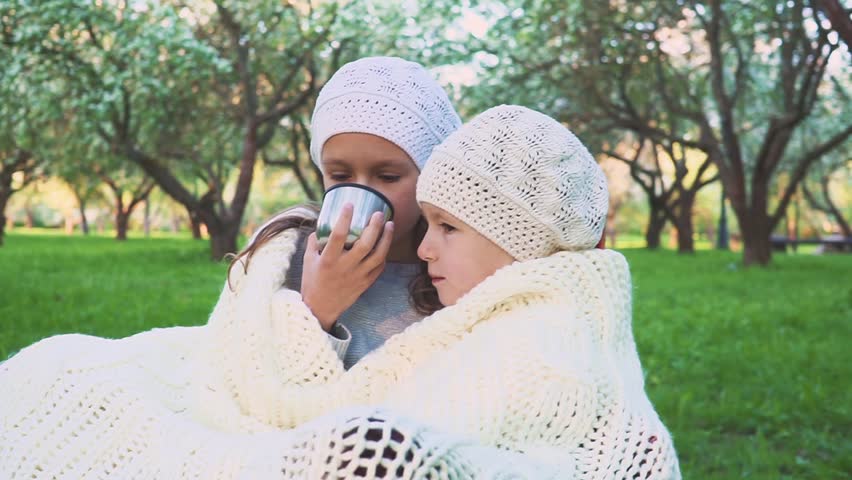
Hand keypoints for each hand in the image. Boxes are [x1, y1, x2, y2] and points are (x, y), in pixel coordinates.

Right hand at [301, 203, 394, 330]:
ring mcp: (357, 277)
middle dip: (374, 226)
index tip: (350, 204)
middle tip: (378, 213)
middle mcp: (344, 268)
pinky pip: (379, 267)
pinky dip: (383, 255)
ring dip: (386, 238)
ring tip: (390, 224)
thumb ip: (314, 242)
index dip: (345, 218)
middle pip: (364, 244)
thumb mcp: (308, 261)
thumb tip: (320, 224)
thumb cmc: (312, 282)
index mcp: (328, 260)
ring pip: (378, 256)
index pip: (338, 235)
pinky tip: (385, 244)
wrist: (320, 310)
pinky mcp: (365, 284)